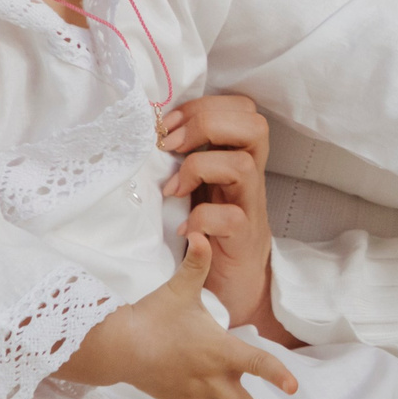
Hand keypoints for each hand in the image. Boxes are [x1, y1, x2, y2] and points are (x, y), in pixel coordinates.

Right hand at [58, 233, 298, 398]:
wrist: (116, 344)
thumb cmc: (153, 315)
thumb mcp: (180, 288)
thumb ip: (197, 263)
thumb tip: (201, 234)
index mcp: (220, 351)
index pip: (257, 361)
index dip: (276, 373)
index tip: (294, 388)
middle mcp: (211, 378)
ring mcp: (193, 393)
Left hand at [159, 96, 273, 328]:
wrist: (233, 291)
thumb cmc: (207, 237)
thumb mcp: (196, 190)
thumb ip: (183, 162)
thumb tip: (144, 135)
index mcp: (235, 159)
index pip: (241, 109)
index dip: (204, 106)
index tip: (167, 127)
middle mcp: (248, 179)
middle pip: (253, 125)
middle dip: (207, 123)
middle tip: (172, 145)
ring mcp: (249, 208)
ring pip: (244, 164)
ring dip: (200, 167)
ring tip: (175, 188)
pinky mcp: (244, 241)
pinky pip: (231, 219)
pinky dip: (203, 219)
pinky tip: (185, 230)